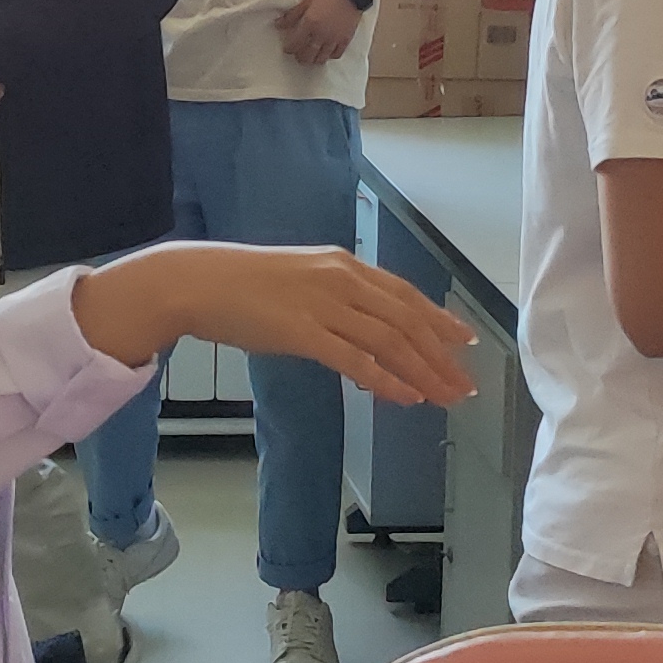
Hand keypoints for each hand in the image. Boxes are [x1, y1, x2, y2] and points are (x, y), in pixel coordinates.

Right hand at [75, 245, 478, 410]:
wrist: (197, 281)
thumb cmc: (241, 284)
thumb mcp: (299, 281)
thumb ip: (332, 301)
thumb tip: (359, 332)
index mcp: (343, 265)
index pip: (405, 295)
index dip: (439, 320)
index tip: (465, 342)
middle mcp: (341, 280)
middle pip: (407, 322)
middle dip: (441, 356)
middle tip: (464, 385)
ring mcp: (323, 305)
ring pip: (390, 341)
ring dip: (423, 371)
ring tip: (445, 397)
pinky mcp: (303, 332)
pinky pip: (355, 360)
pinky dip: (385, 379)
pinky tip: (405, 396)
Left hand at [274, 0, 361, 66]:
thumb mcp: (307, 0)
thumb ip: (292, 14)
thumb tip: (278, 24)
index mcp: (309, 24)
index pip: (295, 44)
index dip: (289, 49)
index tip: (287, 49)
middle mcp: (321, 35)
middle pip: (307, 55)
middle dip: (300, 57)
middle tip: (298, 55)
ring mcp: (334, 39)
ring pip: (321, 58)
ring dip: (314, 59)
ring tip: (311, 56)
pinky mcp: (346, 40)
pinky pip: (336, 55)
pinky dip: (329, 56)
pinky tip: (327, 52)